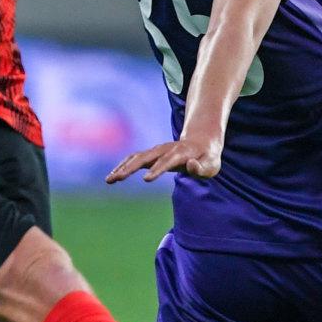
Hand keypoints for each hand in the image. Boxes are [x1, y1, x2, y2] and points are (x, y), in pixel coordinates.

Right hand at [107, 136, 221, 183]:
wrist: (202, 142)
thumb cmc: (208, 158)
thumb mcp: (212, 165)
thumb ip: (201, 168)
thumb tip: (190, 166)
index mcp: (181, 152)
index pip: (167, 161)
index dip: (157, 169)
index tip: (146, 179)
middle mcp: (166, 149)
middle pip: (146, 157)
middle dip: (130, 168)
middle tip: (117, 179)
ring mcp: (157, 151)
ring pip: (136, 157)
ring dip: (122, 167)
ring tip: (109, 180)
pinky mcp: (151, 155)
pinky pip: (134, 159)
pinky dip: (123, 166)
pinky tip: (113, 177)